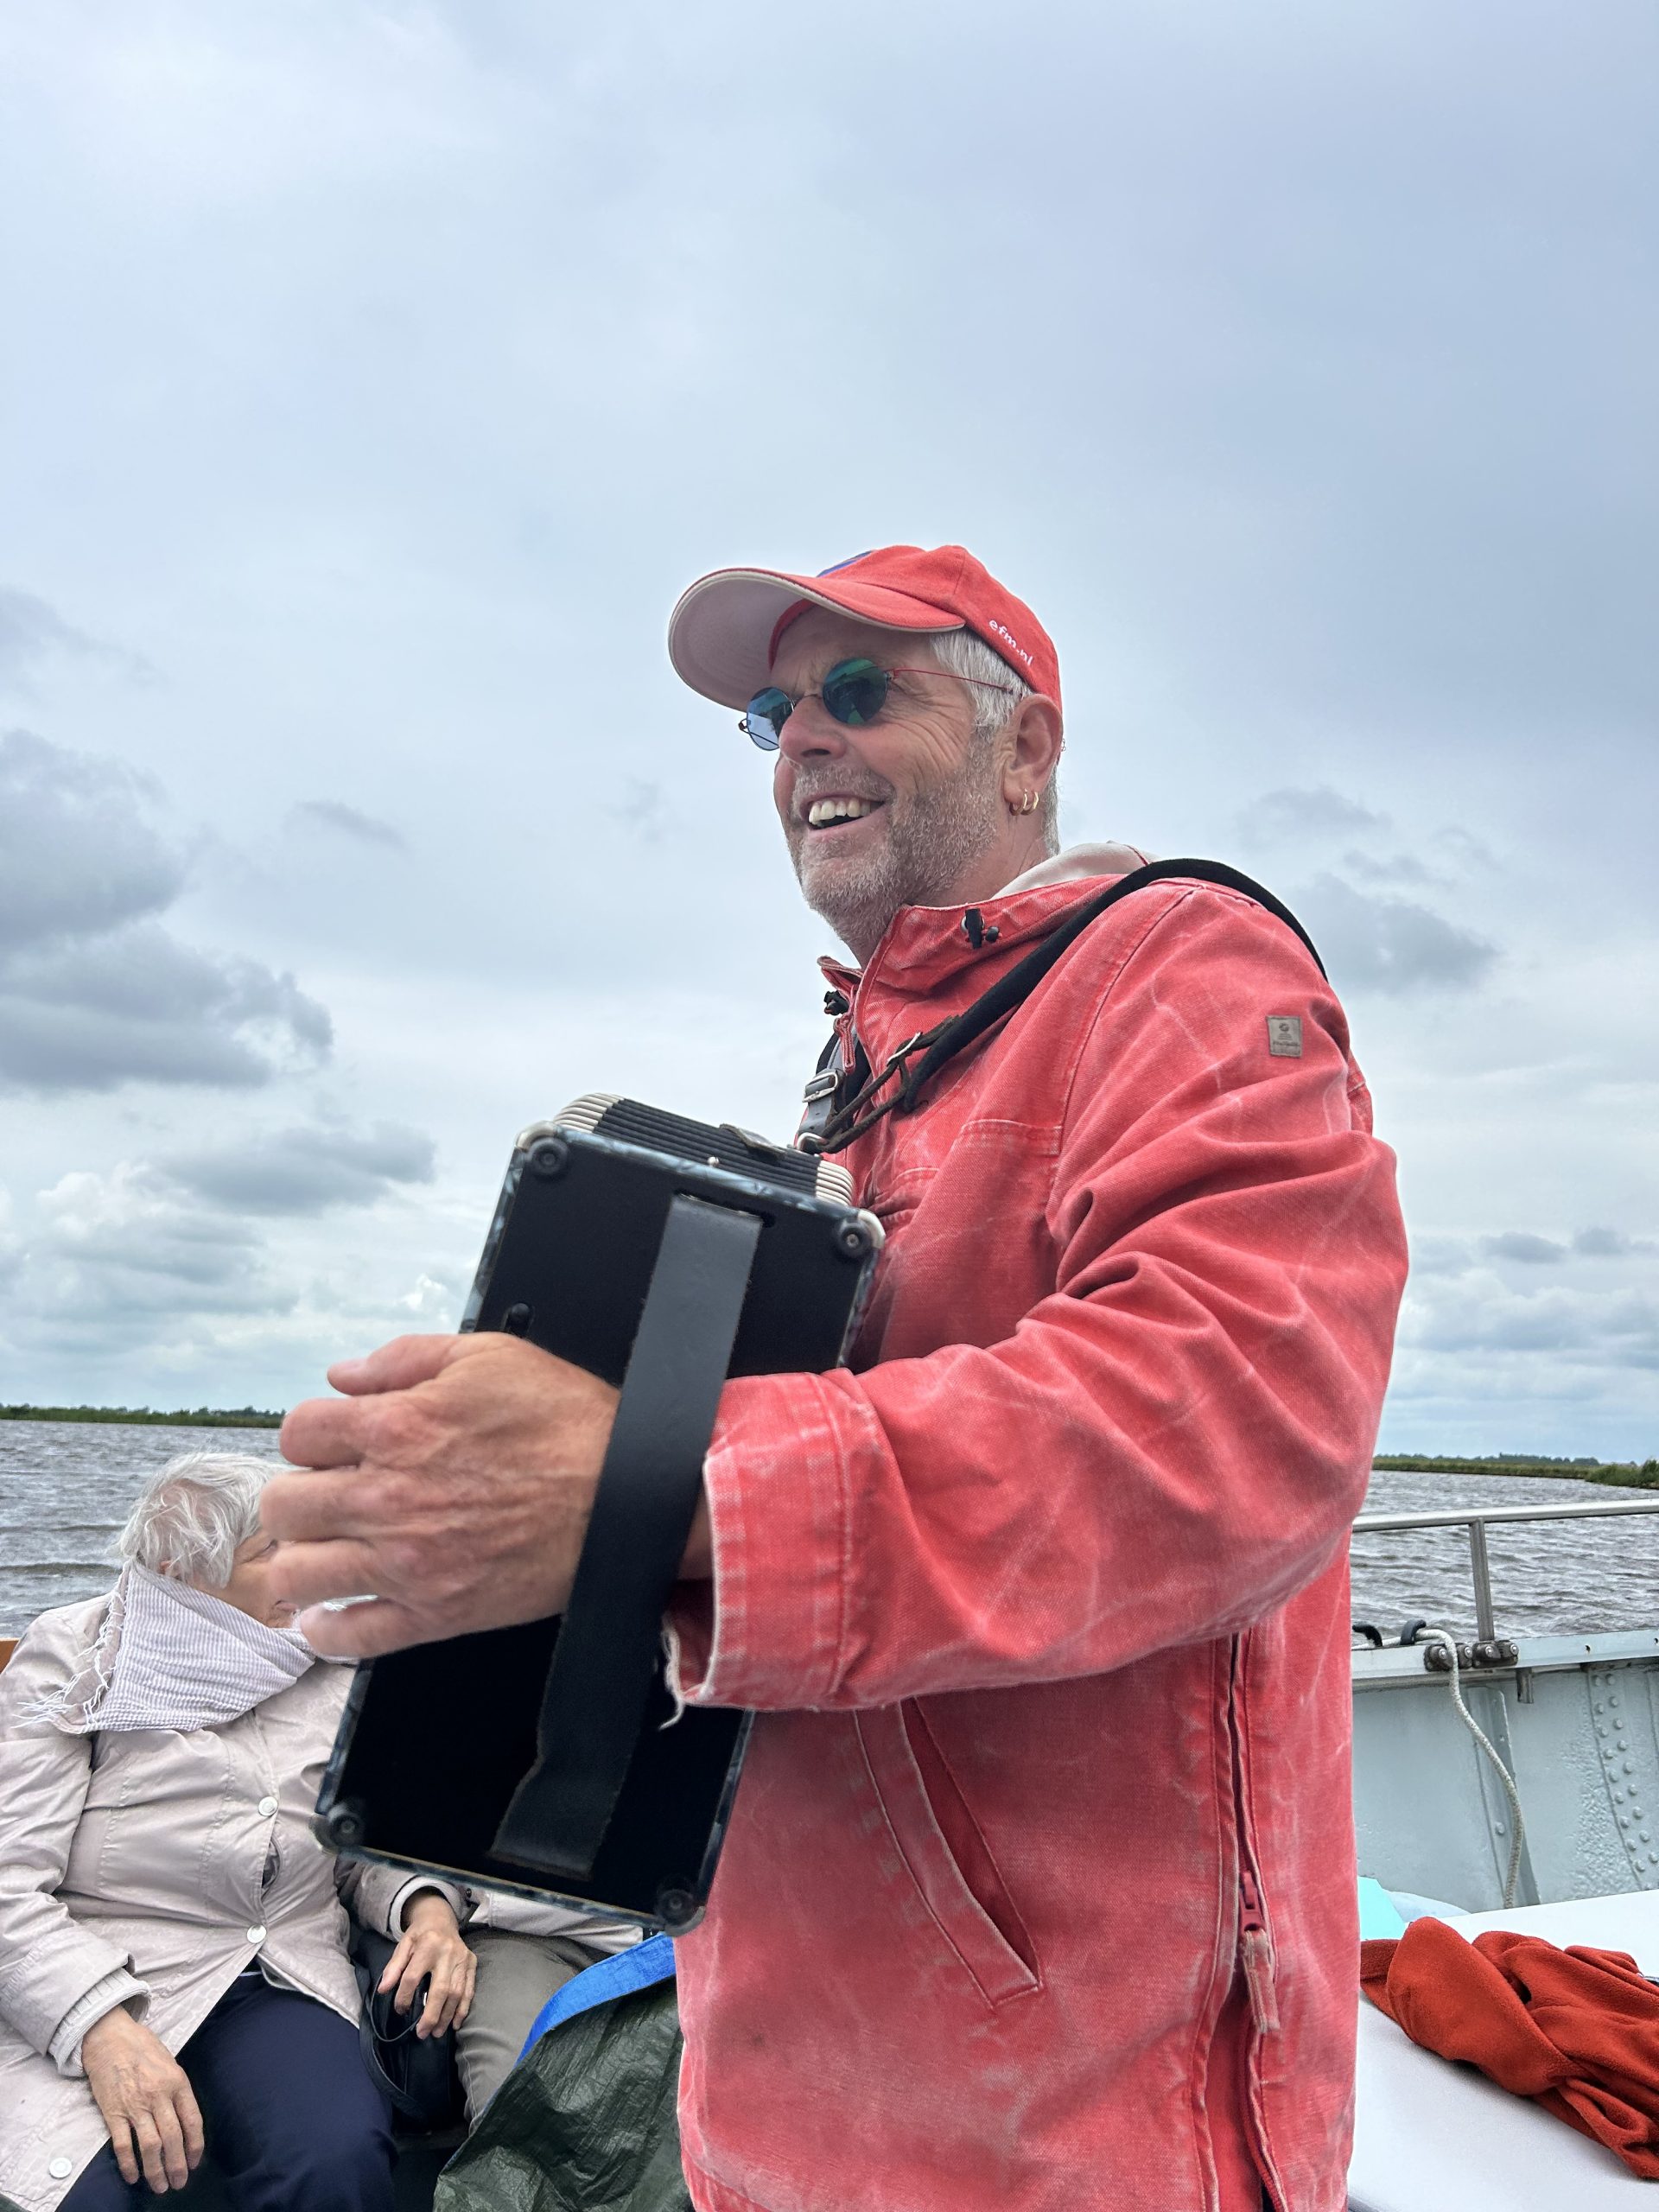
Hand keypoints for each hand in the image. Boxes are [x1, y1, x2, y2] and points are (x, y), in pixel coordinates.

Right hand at [81, 2007, 203, 2193]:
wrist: (110, 2037)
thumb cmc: (143, 2048)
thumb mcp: (170, 2063)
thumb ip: (177, 2091)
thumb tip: (184, 2122)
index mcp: (177, 2082)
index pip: (192, 2121)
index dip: (195, 2146)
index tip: (194, 2163)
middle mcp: (159, 2095)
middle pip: (172, 2138)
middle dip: (177, 2166)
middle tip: (178, 2184)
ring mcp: (135, 2105)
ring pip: (150, 2146)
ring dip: (155, 2170)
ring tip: (159, 2187)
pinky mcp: (113, 2112)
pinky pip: (122, 2144)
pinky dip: (128, 2164)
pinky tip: (133, 2177)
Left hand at [262, 1333, 620, 1656]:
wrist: (627, 1491)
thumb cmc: (566, 1422)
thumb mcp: (489, 1357)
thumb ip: (404, 1358)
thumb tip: (342, 1377)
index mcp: (396, 1426)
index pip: (298, 1434)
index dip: (311, 1436)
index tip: (331, 1445)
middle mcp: (387, 1496)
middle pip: (284, 1507)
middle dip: (297, 1496)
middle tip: (325, 1498)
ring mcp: (406, 1562)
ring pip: (298, 1576)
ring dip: (300, 1562)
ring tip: (324, 1552)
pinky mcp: (433, 1613)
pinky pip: (350, 1638)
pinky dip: (326, 1631)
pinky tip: (327, 1615)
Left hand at [380, 1892, 475, 2040]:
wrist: (440, 1919)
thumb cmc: (420, 1935)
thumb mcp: (403, 1945)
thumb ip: (394, 1967)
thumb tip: (383, 1989)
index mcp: (427, 1945)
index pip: (413, 1977)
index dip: (404, 1997)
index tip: (400, 2010)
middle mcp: (448, 1952)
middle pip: (440, 1989)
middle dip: (431, 2015)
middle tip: (422, 2034)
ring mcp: (462, 1958)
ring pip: (457, 1993)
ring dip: (447, 2016)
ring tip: (436, 2032)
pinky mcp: (472, 1963)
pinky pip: (469, 1990)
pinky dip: (463, 2009)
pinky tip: (455, 2024)